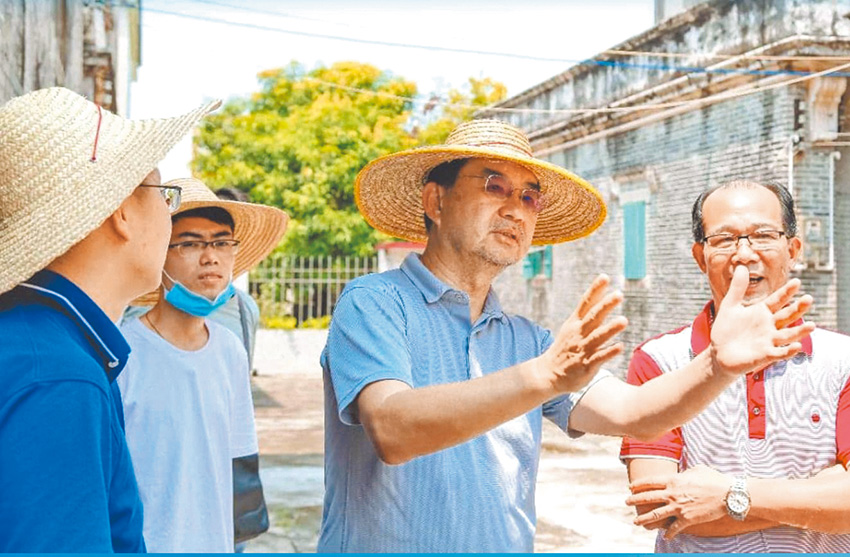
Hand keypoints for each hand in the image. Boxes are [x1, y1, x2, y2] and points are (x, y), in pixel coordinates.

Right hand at [536, 274, 626, 392]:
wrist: (548, 374)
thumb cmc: (565, 347)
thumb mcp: (572, 326)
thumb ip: (587, 311)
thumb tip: (600, 291)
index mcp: (575, 323)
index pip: (585, 303)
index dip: (595, 290)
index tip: (605, 277)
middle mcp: (579, 334)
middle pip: (593, 317)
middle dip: (605, 305)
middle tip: (619, 294)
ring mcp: (582, 349)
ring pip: (598, 337)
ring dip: (610, 329)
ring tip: (624, 321)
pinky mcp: (586, 365)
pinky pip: (599, 358)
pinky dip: (609, 352)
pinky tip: (620, 347)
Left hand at [626, 465, 732, 538]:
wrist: (728, 495)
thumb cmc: (714, 479)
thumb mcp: (696, 469)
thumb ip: (684, 472)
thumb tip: (681, 474)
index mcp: (673, 480)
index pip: (650, 482)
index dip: (638, 485)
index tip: (630, 487)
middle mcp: (672, 494)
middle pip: (648, 498)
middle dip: (635, 500)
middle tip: (627, 502)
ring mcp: (679, 508)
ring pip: (655, 515)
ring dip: (644, 519)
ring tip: (636, 521)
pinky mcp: (687, 519)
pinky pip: (674, 528)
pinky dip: (669, 533)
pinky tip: (665, 536)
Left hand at [710, 265, 813, 375]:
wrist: (718, 353)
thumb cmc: (726, 330)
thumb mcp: (730, 306)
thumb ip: (737, 288)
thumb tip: (740, 267)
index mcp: (762, 312)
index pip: (777, 300)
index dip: (786, 292)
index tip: (797, 282)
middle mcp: (769, 326)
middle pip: (787, 316)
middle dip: (798, 308)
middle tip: (809, 299)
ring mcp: (768, 341)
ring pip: (788, 335)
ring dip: (799, 332)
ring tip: (812, 325)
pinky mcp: (764, 355)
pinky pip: (779, 353)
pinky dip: (787, 351)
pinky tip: (796, 347)